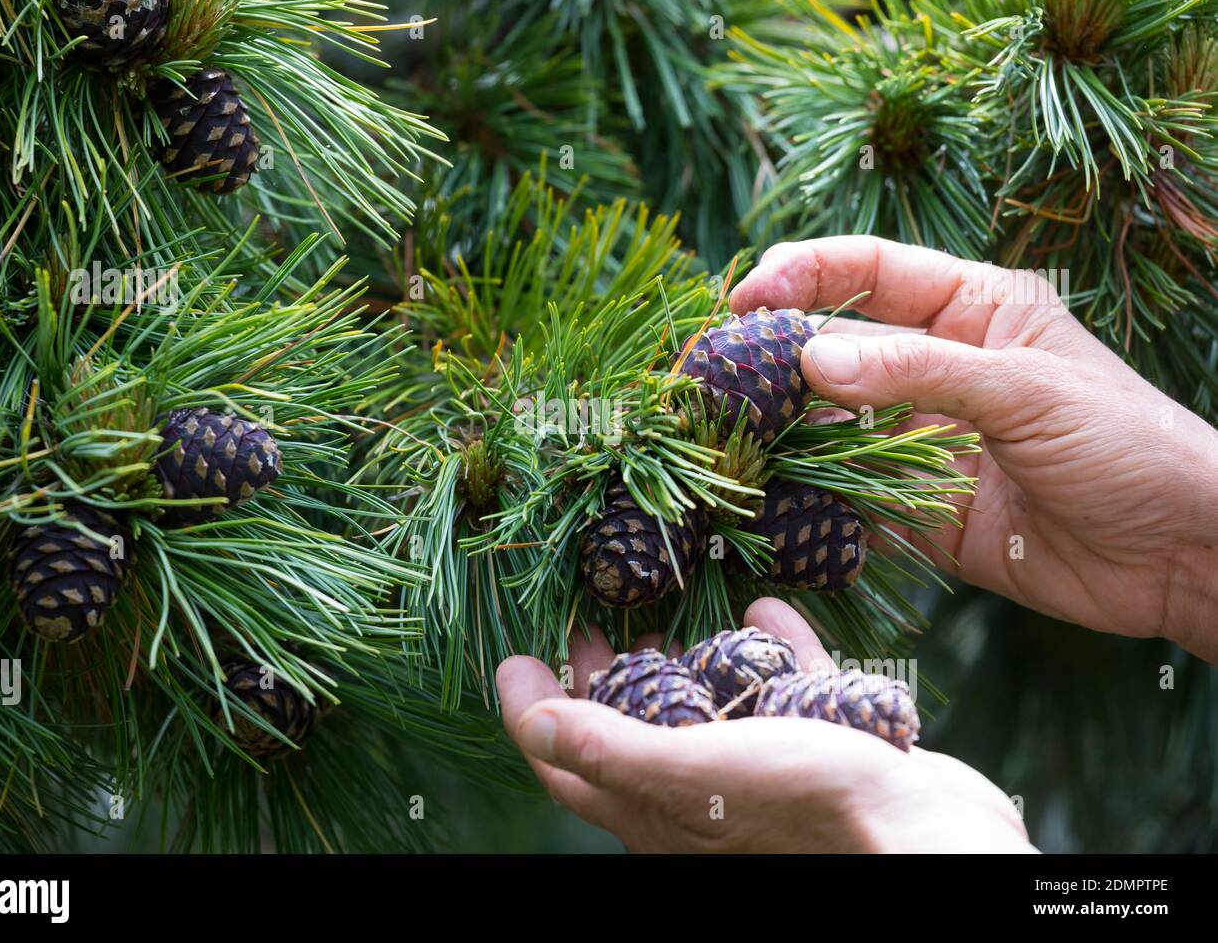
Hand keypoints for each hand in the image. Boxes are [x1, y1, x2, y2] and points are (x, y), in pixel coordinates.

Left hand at [497, 598, 1032, 852]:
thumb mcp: (695, 771)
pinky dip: (774, 652)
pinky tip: (766, 611)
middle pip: (633, 735)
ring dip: (683, 667)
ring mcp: (767, 772)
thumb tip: (528, 722)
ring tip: (659, 620)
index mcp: (659, 811)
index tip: (515, 655)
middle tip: (586, 628)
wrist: (930, 835)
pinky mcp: (826, 748)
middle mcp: (705, 795)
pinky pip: (789, 693)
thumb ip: (612, 747)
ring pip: (709, 716)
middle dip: (602, 683)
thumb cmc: (809, 805)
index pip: (571, 763)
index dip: (534, 712)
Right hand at [731, 237, 1217, 661]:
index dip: (802, 274)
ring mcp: (923, 440)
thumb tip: (811, 359)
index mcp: (973, 310)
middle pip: (834, 346)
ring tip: (723, 435)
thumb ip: (919, 372)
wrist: (1180, 556)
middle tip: (707, 372)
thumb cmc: (1128, 446)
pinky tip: (768, 499)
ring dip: (778, 429)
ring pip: (829, 423)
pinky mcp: (918, 510)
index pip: (870, 271)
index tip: (743, 298)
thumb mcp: (1026, 390)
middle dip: (770, 356)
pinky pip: (846, 498)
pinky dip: (806, 500)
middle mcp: (937, 368)